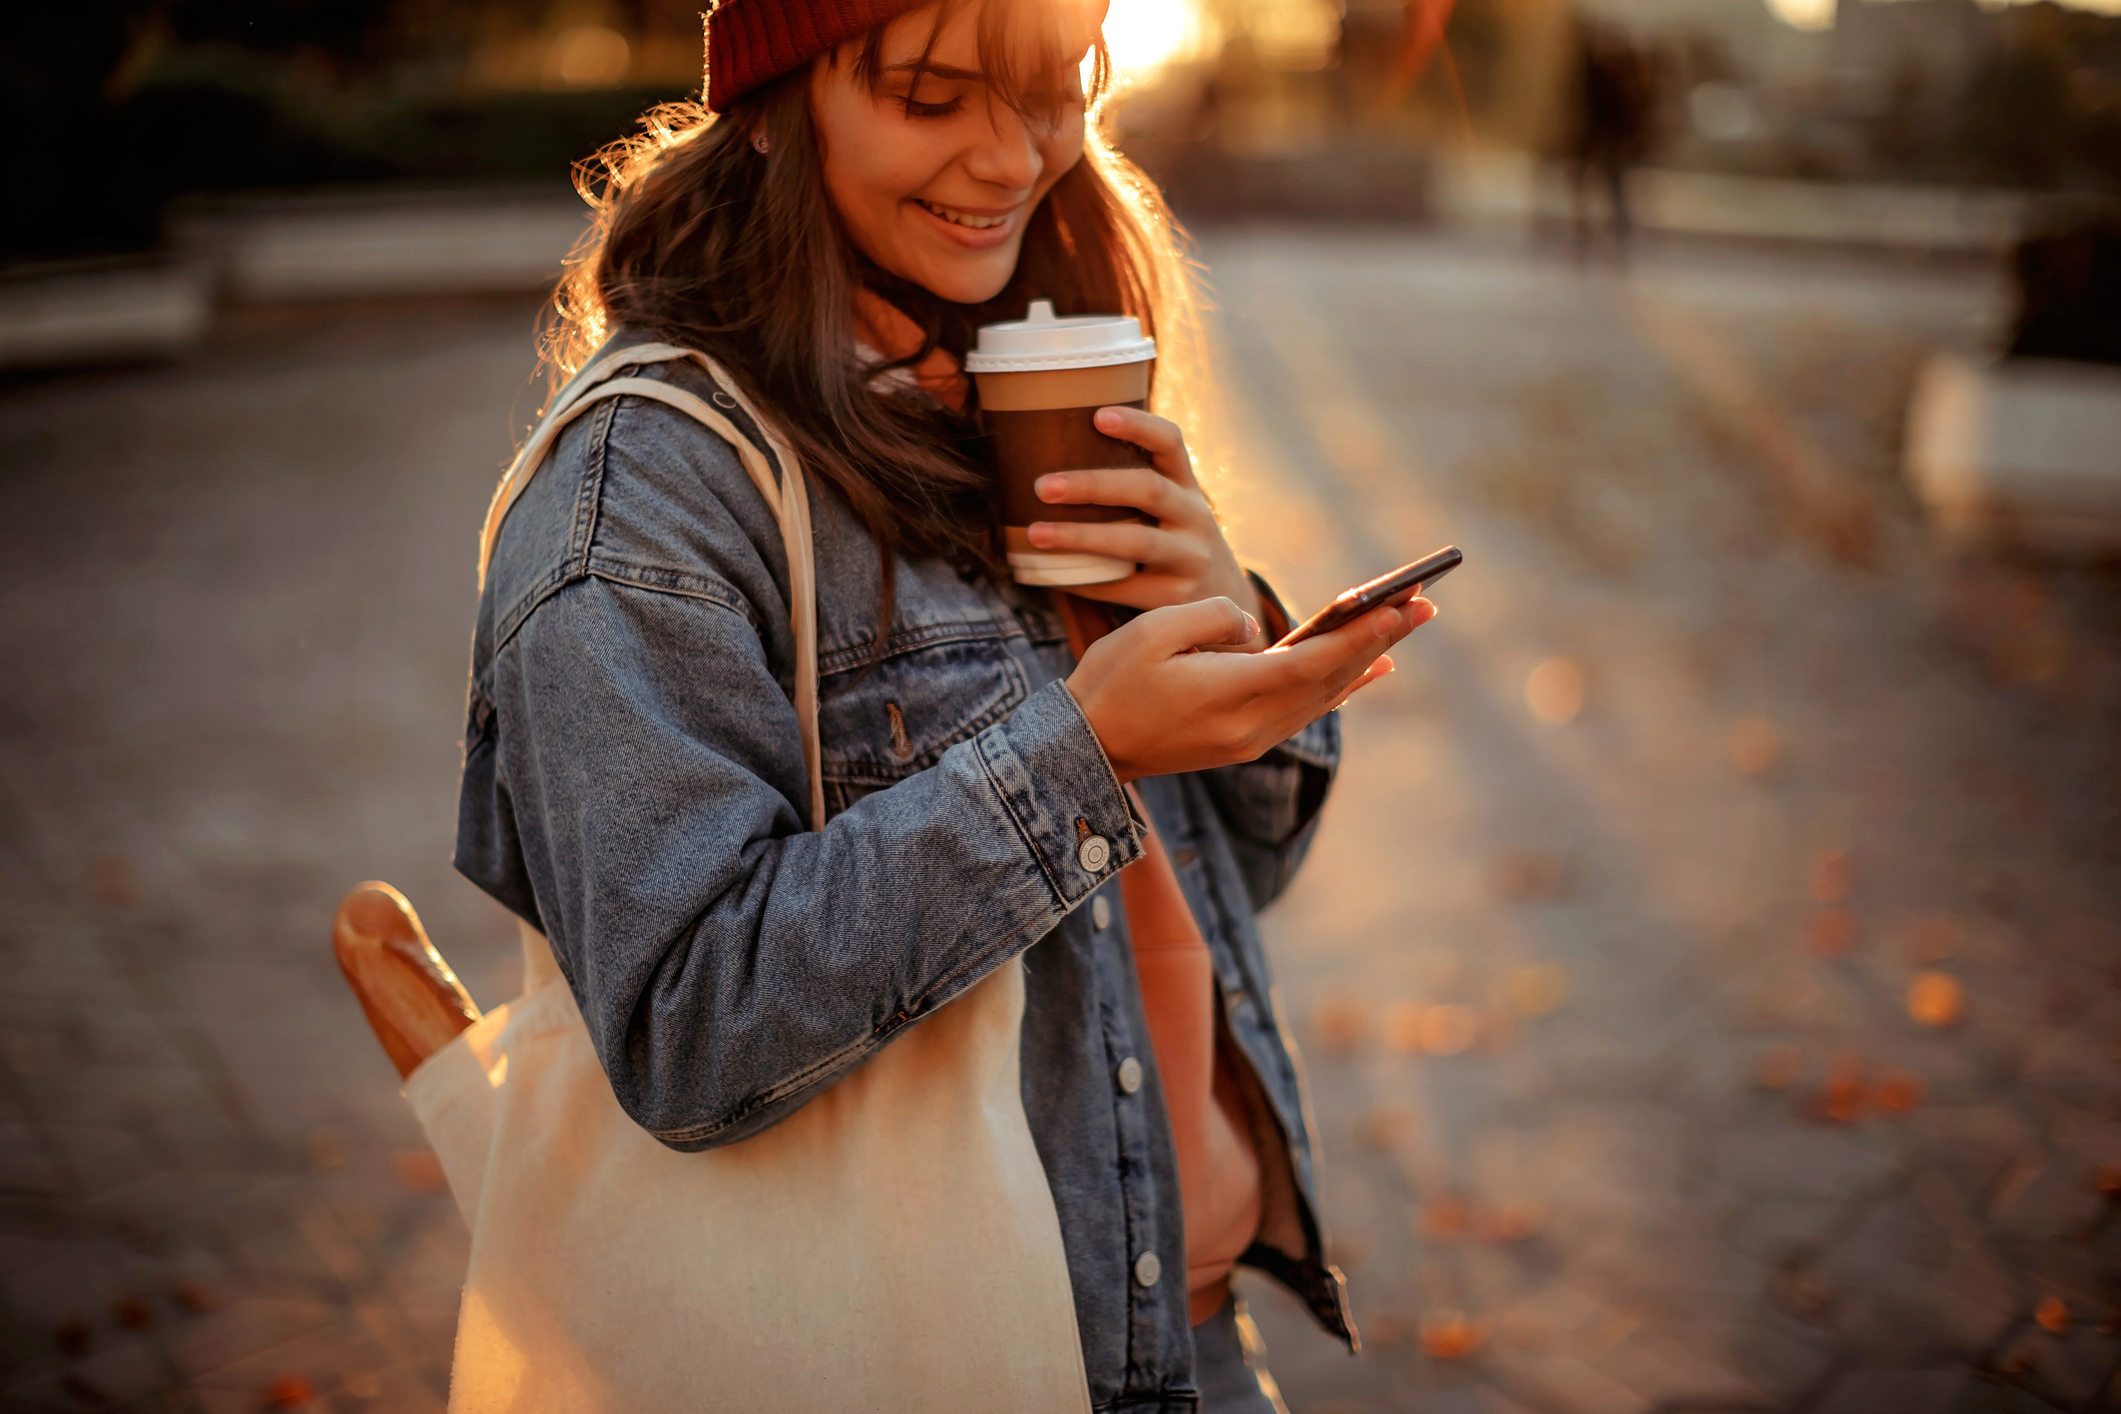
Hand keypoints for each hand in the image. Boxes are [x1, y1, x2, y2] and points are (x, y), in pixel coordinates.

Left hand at [1027, 406, 1263, 644]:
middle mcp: (1195, 516)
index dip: (1138, 425)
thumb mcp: (1172, 508)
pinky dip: (1086, 580)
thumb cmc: (1174, 541)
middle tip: (1042, 486)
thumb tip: (1051, 455)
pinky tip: (1053, 575)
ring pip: (1137, 542)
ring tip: (1036, 534)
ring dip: (1082, 537)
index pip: (1170, 442)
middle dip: (1093, 485)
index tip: (1097, 415)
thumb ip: (1133, 486)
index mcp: (1187, 485)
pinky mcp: (1177, 597)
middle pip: (1148, 490)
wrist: (1222, 600)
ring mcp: (1190, 558)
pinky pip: (1125, 587)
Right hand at [1067, 594, 1435, 782]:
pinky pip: (1307, 709)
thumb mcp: (1154, 631)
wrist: (1086, 749)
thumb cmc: (1112, 682)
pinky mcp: (1244, 742)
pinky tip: (1370, 666)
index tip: (1403, 607)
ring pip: (1324, 695)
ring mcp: (1251, 740)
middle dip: (1380, 637)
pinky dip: (1341, 684)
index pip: (1314, 661)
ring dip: (1367, 657)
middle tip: (1426, 603)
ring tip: (1406, 625)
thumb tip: (1254, 632)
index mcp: (1233, 695)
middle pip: (1332, 678)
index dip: (1362, 633)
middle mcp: (1254, 726)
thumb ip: (1215, 619)